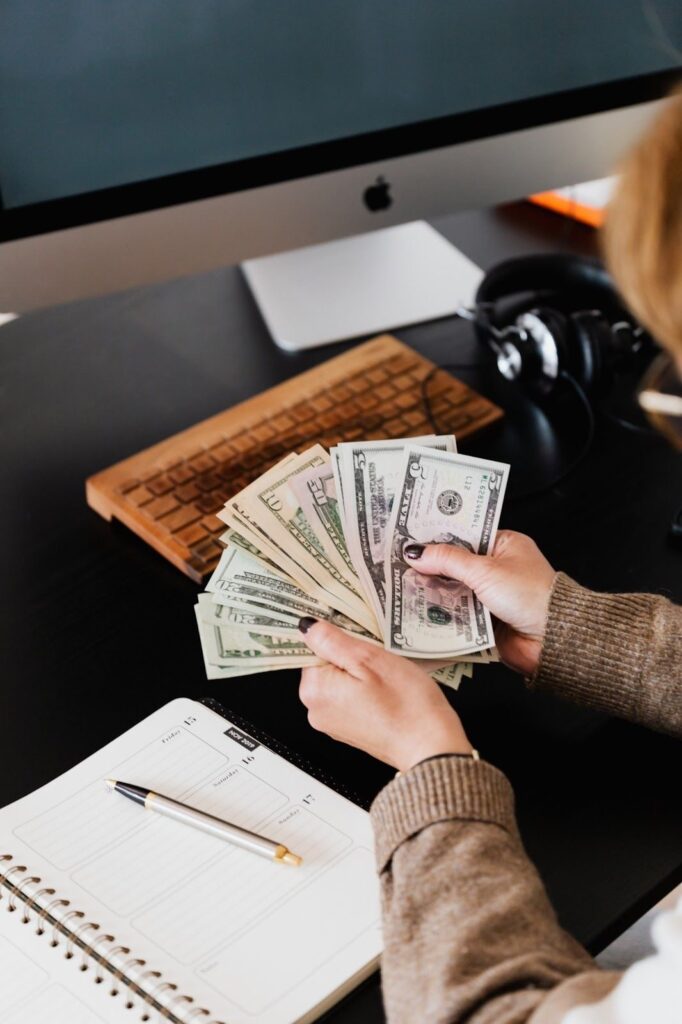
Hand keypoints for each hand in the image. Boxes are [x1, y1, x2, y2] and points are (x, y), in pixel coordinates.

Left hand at [298, 620, 471, 771]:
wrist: (431, 746)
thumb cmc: (406, 705)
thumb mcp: (370, 659)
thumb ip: (333, 641)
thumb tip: (308, 627)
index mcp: (316, 690)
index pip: (312, 648)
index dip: (338, 639)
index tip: (359, 641)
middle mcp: (317, 709)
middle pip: (325, 665)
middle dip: (350, 656)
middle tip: (378, 660)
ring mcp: (333, 722)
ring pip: (340, 680)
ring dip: (361, 672)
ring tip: (385, 678)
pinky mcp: (349, 729)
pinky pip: (351, 697)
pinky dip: (366, 689)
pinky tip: (386, 691)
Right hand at [404, 530, 555, 675]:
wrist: (552, 639)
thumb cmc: (530, 595)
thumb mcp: (485, 570)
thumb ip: (448, 560)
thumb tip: (417, 552)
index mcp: (504, 546)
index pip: (464, 535)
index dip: (437, 537)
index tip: (410, 537)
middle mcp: (497, 569)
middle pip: (455, 565)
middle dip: (431, 568)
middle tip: (398, 564)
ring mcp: (490, 596)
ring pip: (453, 591)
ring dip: (434, 592)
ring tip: (402, 587)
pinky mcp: (485, 621)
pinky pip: (457, 615)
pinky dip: (442, 615)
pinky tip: (418, 611)